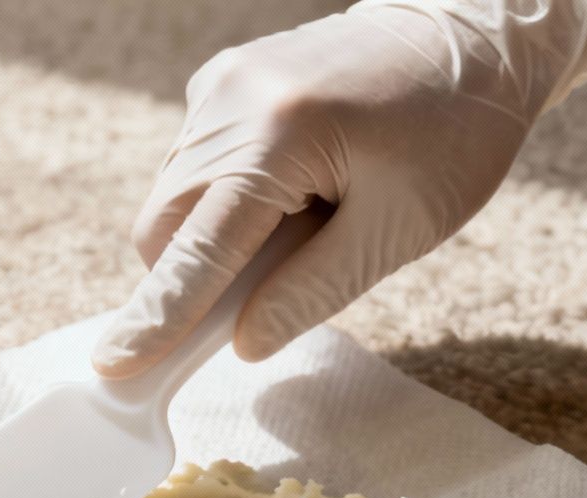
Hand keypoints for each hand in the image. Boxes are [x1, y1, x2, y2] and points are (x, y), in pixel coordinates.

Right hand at [92, 0, 586, 377]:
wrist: (473, 38)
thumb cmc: (453, 134)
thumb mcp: (396, 231)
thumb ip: (310, 292)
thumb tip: (242, 342)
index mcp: (278, 136)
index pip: (198, 252)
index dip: (158, 319)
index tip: (114, 370)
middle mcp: (231, 101)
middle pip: (165, 226)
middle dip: (193, 278)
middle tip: (267, 294)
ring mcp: (222, 84)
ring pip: (177, 197)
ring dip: (218, 236)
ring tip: (310, 219)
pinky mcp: (226, 80)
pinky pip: (199, 163)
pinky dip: (229, 199)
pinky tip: (300, 187)